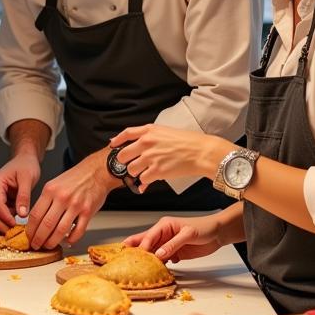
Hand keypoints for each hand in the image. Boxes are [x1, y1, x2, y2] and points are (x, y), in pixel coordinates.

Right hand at [0, 152, 40, 231]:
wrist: (25, 160)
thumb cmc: (25, 165)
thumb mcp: (27, 178)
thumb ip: (24, 196)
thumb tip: (22, 214)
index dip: (6, 218)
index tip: (17, 226)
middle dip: (3, 225)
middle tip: (16, 234)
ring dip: (5, 223)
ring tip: (20, 228)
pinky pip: (0, 215)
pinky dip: (8, 220)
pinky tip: (19, 222)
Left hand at [24, 153, 114, 248]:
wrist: (96, 171)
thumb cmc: (75, 178)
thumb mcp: (54, 184)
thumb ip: (45, 200)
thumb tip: (35, 220)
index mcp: (50, 190)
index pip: (35, 215)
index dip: (30, 230)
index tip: (28, 237)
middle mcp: (62, 198)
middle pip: (46, 225)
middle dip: (39, 239)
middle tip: (36, 245)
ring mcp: (76, 205)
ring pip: (60, 230)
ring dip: (52, 242)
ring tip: (48, 246)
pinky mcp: (88, 211)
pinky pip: (78, 231)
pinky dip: (71, 239)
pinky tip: (67, 241)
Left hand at [110, 124, 228, 189]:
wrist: (201, 152)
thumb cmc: (189, 142)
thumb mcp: (167, 131)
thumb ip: (152, 137)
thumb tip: (142, 144)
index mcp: (149, 131)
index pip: (127, 133)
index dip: (118, 140)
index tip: (113, 144)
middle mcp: (147, 143)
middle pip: (123, 155)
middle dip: (126, 162)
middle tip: (133, 165)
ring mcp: (150, 157)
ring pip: (131, 169)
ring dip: (136, 174)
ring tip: (145, 173)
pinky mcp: (156, 171)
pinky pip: (142, 180)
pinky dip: (144, 183)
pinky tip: (148, 183)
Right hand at [124, 215, 221, 261]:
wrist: (218, 234)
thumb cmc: (204, 228)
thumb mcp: (188, 234)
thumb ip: (173, 244)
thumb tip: (159, 254)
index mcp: (164, 225)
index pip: (149, 236)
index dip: (141, 246)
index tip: (136, 256)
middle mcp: (163, 235)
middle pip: (146, 243)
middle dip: (135, 250)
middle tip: (123, 259)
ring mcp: (168, 245)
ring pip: (153, 253)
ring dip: (147, 260)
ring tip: (137, 269)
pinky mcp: (175, 254)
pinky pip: (163, 260)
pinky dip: (159, 266)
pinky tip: (154, 272)